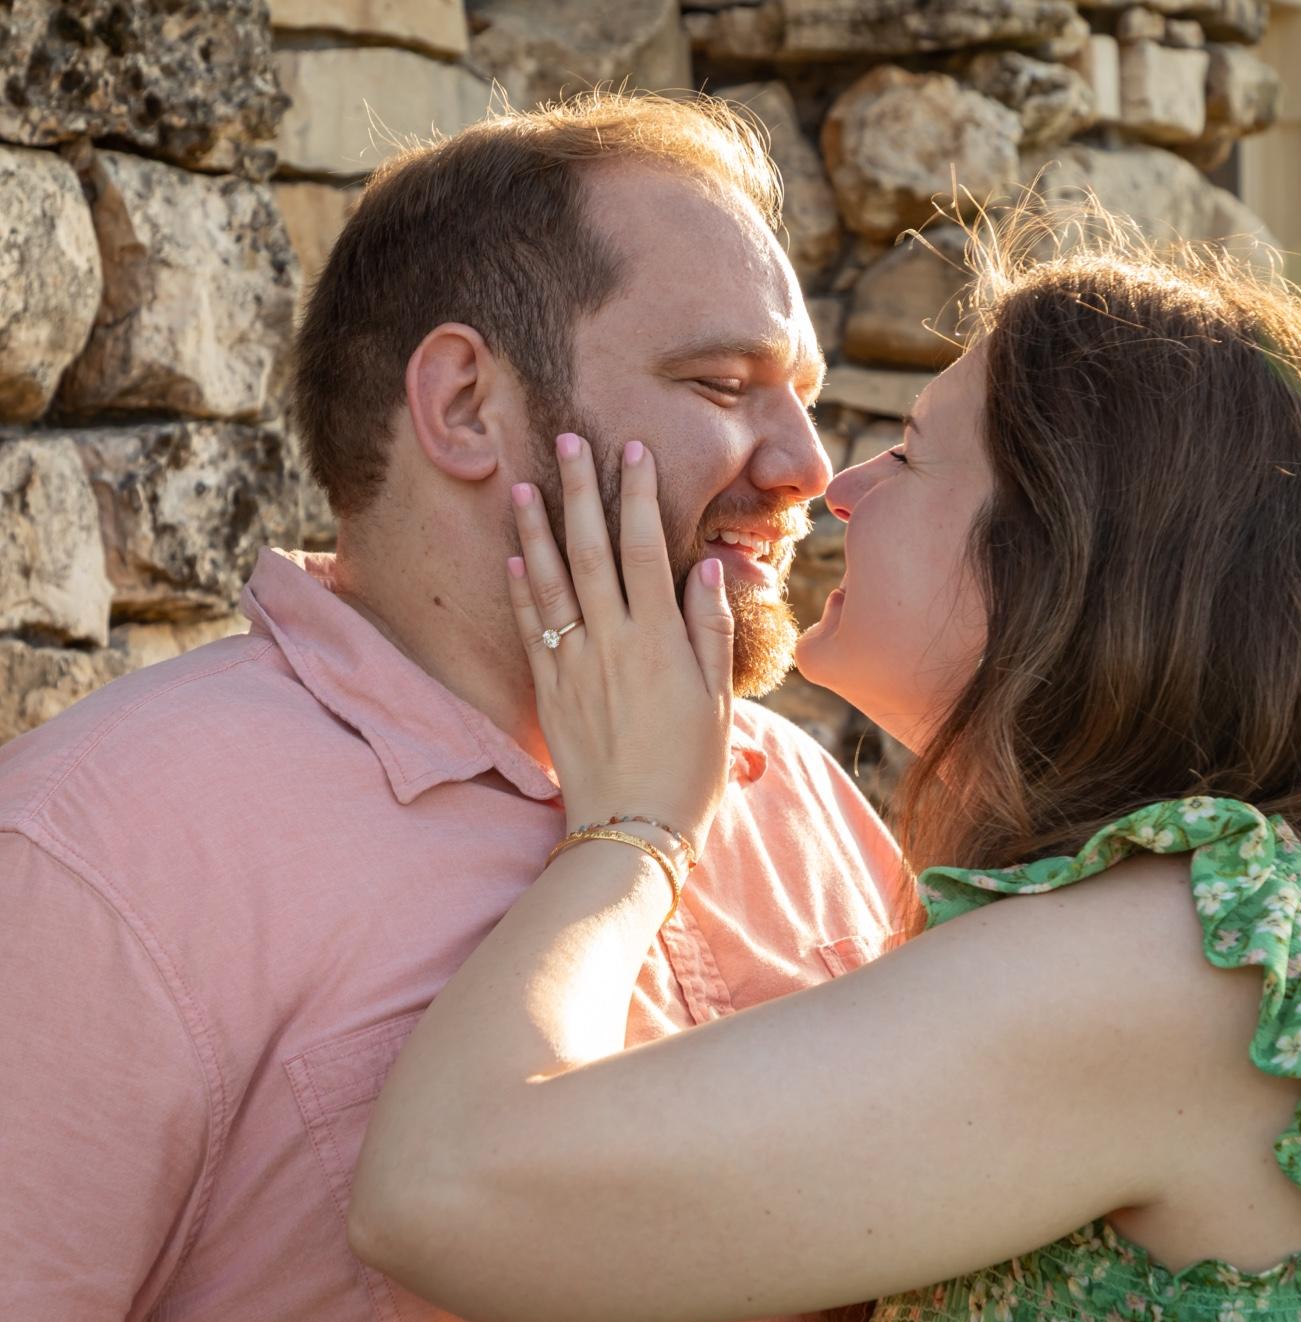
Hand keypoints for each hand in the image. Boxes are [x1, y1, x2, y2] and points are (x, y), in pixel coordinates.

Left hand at [508, 433, 733, 852]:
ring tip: (523, 485)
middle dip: (581, 492)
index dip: (639, 495)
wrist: (632, 831)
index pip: (645, 549)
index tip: (633, 450)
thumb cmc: (689, 770)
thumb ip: (708, 630)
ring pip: (551, 583)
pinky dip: (519, 590)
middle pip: (592, 551)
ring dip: (536, 530)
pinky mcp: (548, 691)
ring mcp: (573, 666)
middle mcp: (611, 643)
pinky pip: (530, 629)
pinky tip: (512, 557)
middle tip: (568, 440)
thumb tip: (703, 567)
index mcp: (659, 641)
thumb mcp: (718, 702)